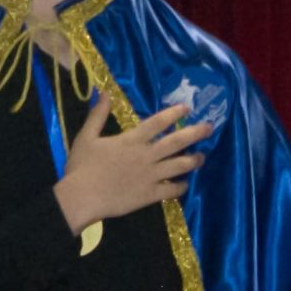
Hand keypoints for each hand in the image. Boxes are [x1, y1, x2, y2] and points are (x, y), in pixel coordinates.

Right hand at [59, 102, 204, 232]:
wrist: (81, 198)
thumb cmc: (81, 167)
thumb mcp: (86, 136)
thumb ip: (98, 114)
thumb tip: (104, 93)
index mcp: (132, 140)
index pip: (158, 122)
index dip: (174, 113)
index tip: (187, 108)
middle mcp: (146, 156)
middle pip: (176, 142)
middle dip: (195, 133)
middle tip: (209, 128)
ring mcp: (150, 176)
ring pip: (179, 166)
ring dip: (193, 160)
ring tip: (202, 157)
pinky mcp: (149, 195)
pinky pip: (171, 190)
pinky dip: (180, 187)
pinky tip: (184, 184)